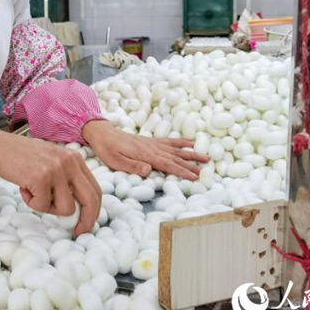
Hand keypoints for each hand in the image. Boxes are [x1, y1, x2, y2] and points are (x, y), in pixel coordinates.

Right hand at [0, 129, 100, 236]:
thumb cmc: (23, 159)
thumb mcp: (52, 162)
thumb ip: (67, 180)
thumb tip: (78, 211)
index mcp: (75, 158)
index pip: (95, 189)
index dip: (94, 211)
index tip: (86, 224)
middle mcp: (69, 162)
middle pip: (89, 200)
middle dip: (85, 221)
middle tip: (77, 232)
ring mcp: (56, 169)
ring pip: (65, 208)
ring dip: (48, 208)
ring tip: (34, 194)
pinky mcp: (41, 177)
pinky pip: (42, 206)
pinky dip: (31, 203)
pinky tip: (24, 188)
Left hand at [82, 120, 208, 179]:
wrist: (101, 133)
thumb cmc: (106, 149)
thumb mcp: (114, 161)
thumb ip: (132, 166)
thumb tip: (149, 170)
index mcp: (145, 155)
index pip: (168, 164)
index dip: (182, 171)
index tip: (196, 177)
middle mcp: (152, 148)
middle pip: (176, 157)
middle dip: (192, 164)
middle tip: (207, 170)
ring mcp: (153, 143)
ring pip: (176, 149)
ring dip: (191, 153)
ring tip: (206, 157)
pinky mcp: (150, 141)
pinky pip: (170, 141)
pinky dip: (181, 142)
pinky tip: (191, 143)